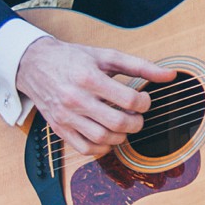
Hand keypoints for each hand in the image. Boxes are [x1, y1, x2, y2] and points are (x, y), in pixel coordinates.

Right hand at [14, 36, 175, 153]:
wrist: (35, 64)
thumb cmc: (74, 59)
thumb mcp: (107, 56)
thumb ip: (140, 66)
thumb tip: (170, 76)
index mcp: (89, 77)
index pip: (128, 99)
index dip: (144, 102)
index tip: (144, 99)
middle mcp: (75, 99)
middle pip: (117, 122)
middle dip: (136, 123)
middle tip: (137, 116)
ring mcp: (66, 116)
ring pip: (102, 138)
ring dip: (121, 136)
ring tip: (123, 125)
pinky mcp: (59, 128)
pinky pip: (85, 149)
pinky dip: (102, 147)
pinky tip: (108, 135)